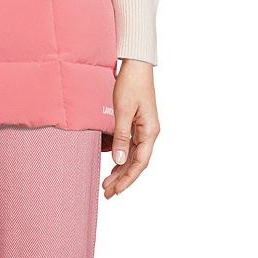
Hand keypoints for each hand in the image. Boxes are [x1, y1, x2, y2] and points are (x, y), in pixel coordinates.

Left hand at [103, 58, 159, 198]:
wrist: (136, 64)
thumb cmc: (131, 84)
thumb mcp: (123, 110)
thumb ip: (121, 136)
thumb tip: (119, 160)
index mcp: (150, 132)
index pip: (139, 163)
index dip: (127, 179)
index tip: (115, 190)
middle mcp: (150, 133)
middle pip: (136, 163)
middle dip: (122, 179)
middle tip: (107, 192)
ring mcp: (144, 128)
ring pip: (133, 156)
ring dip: (121, 169)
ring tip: (107, 182)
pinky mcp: (138, 123)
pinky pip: (131, 146)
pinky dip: (122, 156)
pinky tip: (113, 163)